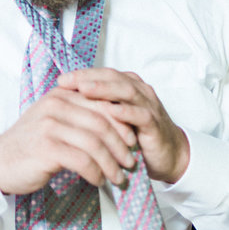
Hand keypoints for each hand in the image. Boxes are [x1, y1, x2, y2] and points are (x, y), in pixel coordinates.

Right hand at [0, 84, 137, 194]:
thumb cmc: (30, 144)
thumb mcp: (54, 121)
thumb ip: (79, 116)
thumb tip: (118, 126)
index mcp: (61, 95)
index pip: (101, 104)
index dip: (122, 123)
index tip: (133, 141)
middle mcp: (55, 105)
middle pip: (102, 123)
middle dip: (121, 146)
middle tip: (131, 162)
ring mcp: (50, 125)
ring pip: (95, 143)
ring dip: (112, 163)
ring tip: (119, 177)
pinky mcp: (46, 147)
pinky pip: (82, 160)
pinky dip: (96, 172)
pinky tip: (99, 181)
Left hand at [58, 68, 189, 182]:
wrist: (168, 156)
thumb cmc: (135, 135)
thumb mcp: (113, 118)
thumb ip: (96, 105)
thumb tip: (63, 99)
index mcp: (128, 86)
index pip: (103, 73)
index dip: (82, 74)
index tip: (60, 80)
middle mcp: (139, 91)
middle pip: (113, 77)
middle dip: (89, 78)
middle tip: (68, 81)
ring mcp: (149, 106)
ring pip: (127, 91)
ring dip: (105, 89)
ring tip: (84, 89)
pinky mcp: (155, 125)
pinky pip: (141, 115)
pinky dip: (126, 112)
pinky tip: (111, 111)